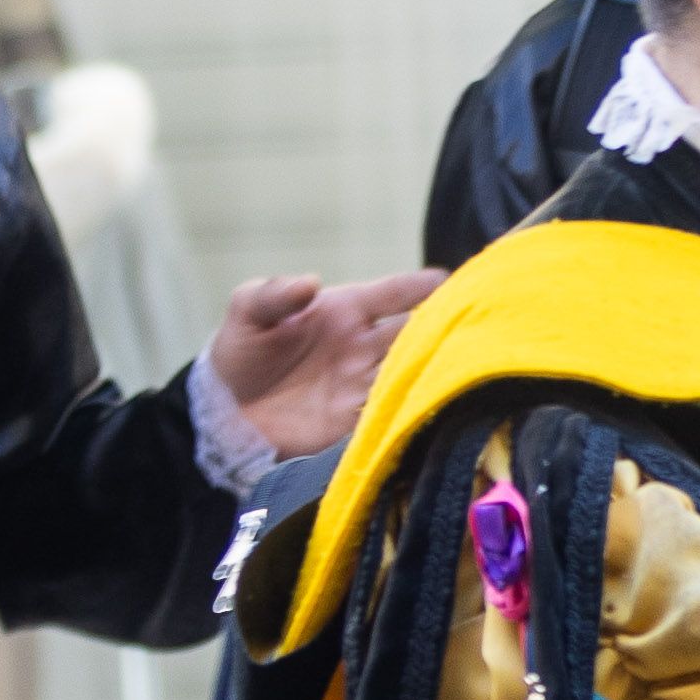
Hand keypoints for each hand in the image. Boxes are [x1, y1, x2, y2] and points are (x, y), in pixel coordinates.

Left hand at [205, 268, 441, 459]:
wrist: (224, 412)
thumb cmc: (241, 352)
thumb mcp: (248, 311)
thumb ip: (274, 294)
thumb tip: (310, 283)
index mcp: (348, 310)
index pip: (396, 293)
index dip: (424, 286)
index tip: (451, 281)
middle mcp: (366, 344)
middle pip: (418, 331)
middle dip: (446, 327)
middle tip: (475, 324)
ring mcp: (364, 382)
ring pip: (414, 371)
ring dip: (435, 368)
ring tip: (464, 366)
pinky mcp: (356, 419)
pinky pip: (392, 411)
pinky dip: (410, 408)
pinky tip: (428, 406)